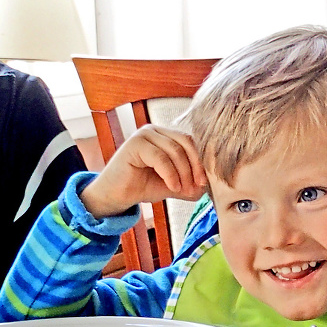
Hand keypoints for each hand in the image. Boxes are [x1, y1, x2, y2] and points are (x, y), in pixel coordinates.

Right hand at [80, 125, 207, 217]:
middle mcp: (155, 130)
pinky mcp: (134, 144)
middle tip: (196, 187)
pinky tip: (172, 188)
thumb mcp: (174, 184)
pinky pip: (161, 158)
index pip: (191, 142)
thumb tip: (209, 185)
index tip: (204, 183)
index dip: (200, 161)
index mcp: (165, 135)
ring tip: (182, 190)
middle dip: (194, 167)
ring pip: (174, 150)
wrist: (117, 195)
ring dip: (183, 173)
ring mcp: (144, 134)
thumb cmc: (143, 186)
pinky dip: (170, 175)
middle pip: (185, 143)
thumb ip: (191, 181)